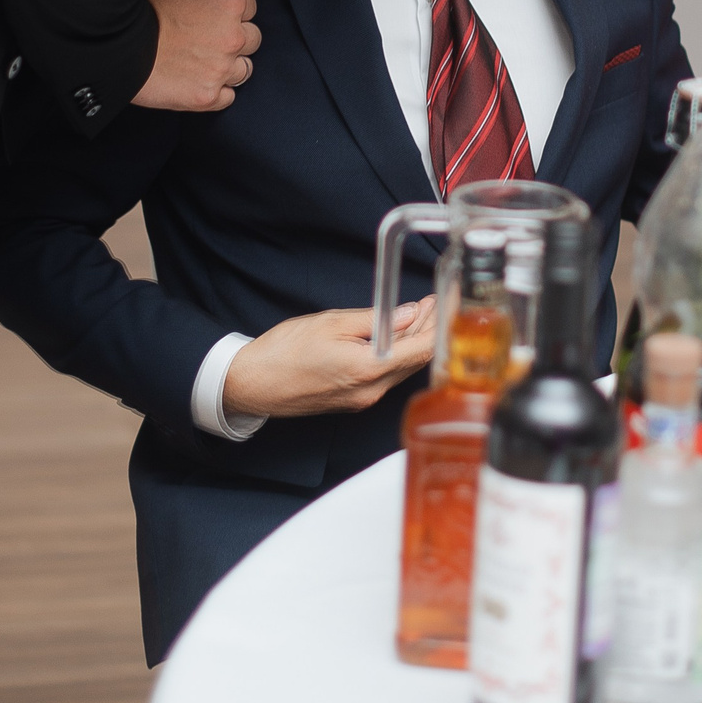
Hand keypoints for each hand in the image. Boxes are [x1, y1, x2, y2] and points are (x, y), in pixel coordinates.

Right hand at [134, 0, 260, 111]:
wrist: (114, 42)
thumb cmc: (143, 3)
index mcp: (230, 4)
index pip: (249, 7)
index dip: (227, 9)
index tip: (207, 14)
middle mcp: (233, 38)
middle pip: (252, 39)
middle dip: (232, 36)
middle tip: (201, 36)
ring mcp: (221, 70)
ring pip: (243, 69)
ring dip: (226, 64)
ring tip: (196, 58)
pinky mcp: (207, 97)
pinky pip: (228, 96)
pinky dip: (215, 89)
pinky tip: (194, 77)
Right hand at [223, 297, 437, 418]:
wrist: (252, 384)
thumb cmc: (283, 352)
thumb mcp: (331, 323)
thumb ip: (375, 320)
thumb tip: (407, 314)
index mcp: (367, 370)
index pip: (422, 348)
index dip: (441, 323)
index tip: (449, 301)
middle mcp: (371, 391)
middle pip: (417, 360)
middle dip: (431, 329)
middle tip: (436, 302)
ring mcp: (363, 399)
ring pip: (403, 368)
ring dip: (415, 341)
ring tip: (420, 313)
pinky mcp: (354, 400)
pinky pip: (387, 376)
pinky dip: (397, 354)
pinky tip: (396, 336)